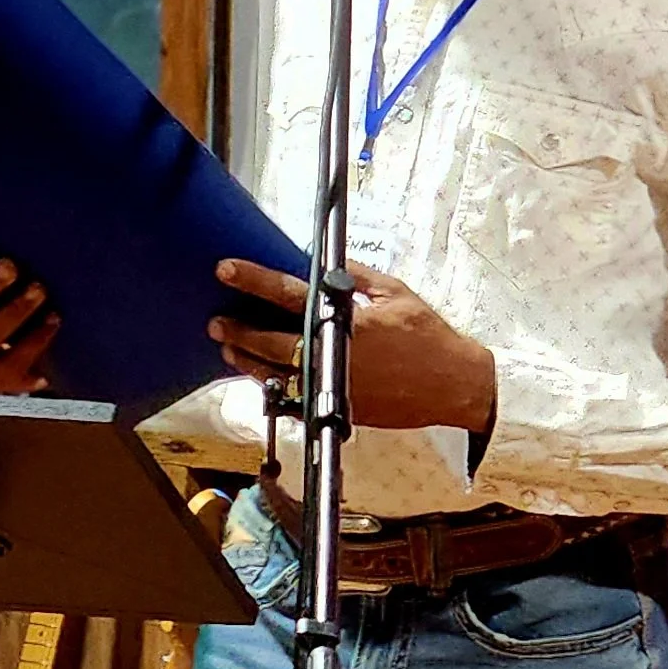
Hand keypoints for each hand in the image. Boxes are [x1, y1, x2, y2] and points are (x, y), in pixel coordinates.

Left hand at [210, 257, 498, 437]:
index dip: (253, 279)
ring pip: (276, 375)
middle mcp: (332, 353)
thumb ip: (357, 276)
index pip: (288, 294)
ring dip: (248, 362)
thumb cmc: (426, 335)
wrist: (451, 385)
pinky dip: (273, 387)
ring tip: (228, 349)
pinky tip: (261, 377)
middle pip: (271, 341)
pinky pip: (294, 398)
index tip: (226, 269)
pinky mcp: (336, 406)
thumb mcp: (396, 292)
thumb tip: (324, 262)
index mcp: (345, 318)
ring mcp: (332, 384)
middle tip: (216, 321)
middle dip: (239, 329)